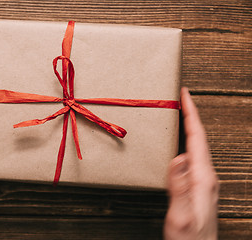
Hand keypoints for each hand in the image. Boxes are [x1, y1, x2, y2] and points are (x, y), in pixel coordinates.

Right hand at [164, 87, 218, 239]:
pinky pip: (193, 156)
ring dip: (188, 127)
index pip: (197, 138)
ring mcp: (204, 181)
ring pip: (196, 146)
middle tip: (180, 99)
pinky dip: (186, 141)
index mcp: (203, 178)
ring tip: (179, 114)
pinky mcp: (198, 186)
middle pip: (199, 138)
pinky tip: (179, 143)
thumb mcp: (181, 217)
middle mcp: (207, 176)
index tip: (185, 94)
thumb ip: (181, 189)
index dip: (191, 114)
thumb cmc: (189, 239)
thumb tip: (179, 158)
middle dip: (190, 115)